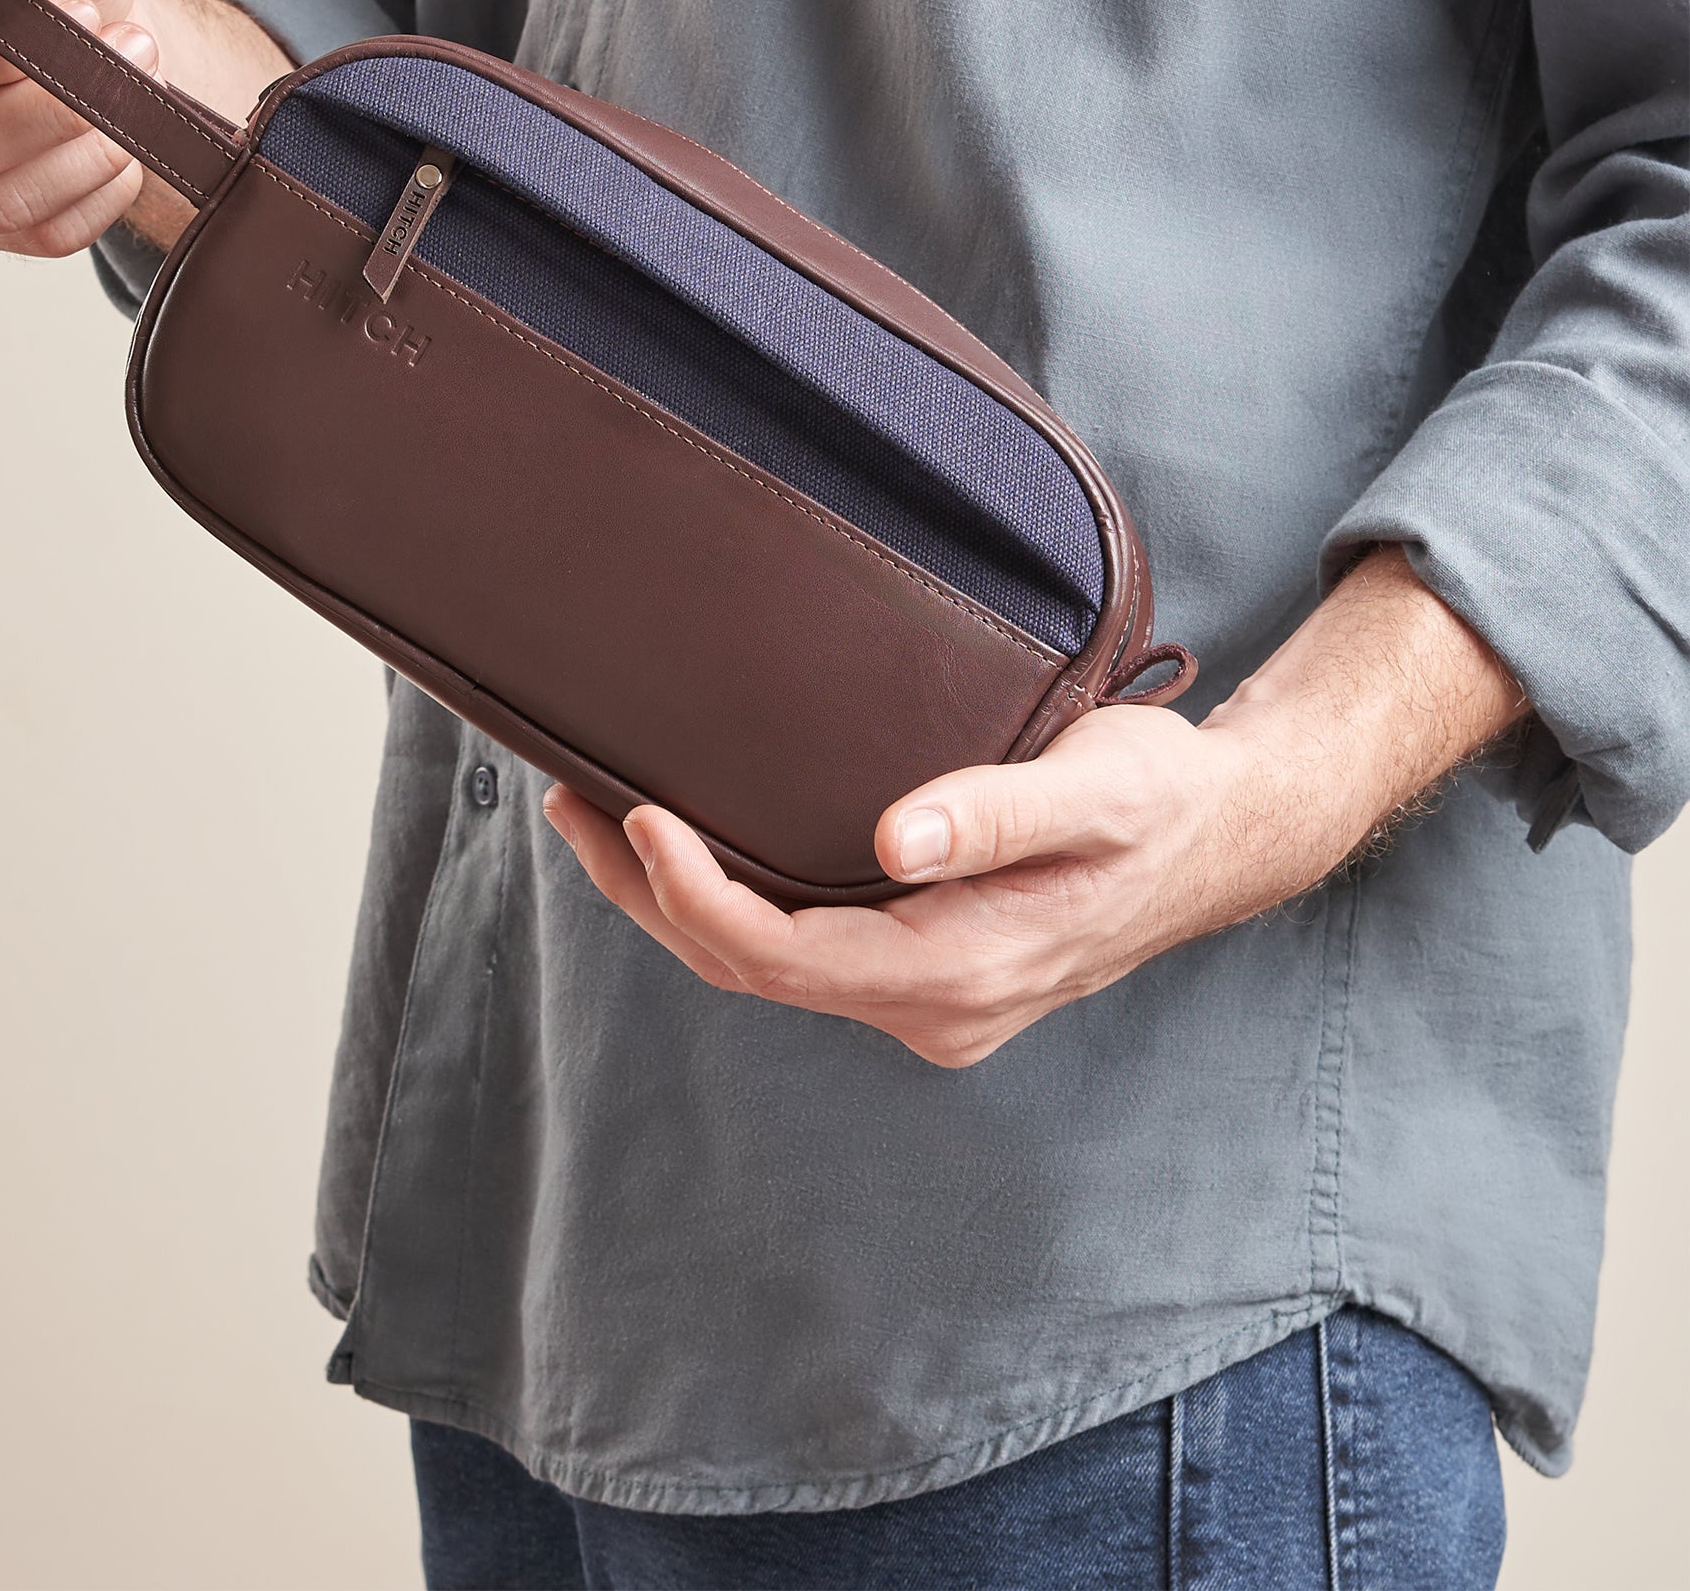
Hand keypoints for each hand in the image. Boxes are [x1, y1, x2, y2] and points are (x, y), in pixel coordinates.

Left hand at [543, 547, 1527, 1065]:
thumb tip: (895, 843)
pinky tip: (695, 846)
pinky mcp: (924, 971)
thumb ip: (993, 815)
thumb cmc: (1160, 799)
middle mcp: (933, 1008)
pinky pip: (804, 953)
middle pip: (752, 969)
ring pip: (771, 967)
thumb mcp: (1093, 789)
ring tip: (601, 816)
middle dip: (651, 896)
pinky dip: (734, 903)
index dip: (695, 897)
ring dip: (679, 901)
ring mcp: (927, 999)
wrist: (1226, 837)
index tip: (636, 816)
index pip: (786, 957)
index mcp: (962, 972)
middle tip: (573, 804)